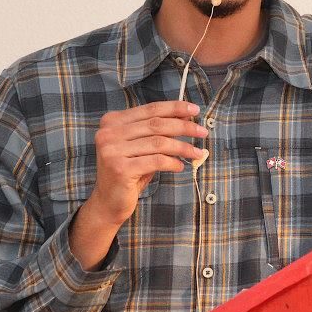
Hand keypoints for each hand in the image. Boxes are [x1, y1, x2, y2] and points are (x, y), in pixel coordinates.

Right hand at [69, 100, 207, 269]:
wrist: (108, 202)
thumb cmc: (130, 171)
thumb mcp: (142, 146)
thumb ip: (158, 130)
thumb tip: (186, 116)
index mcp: (112, 121)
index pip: (150, 109)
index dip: (174, 108)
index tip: (195, 110)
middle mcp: (108, 133)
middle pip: (156, 125)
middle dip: (184, 127)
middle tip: (203, 132)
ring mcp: (112, 151)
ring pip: (159, 143)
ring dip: (183, 147)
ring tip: (197, 153)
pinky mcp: (120, 169)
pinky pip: (156, 161)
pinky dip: (172, 163)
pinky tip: (180, 166)